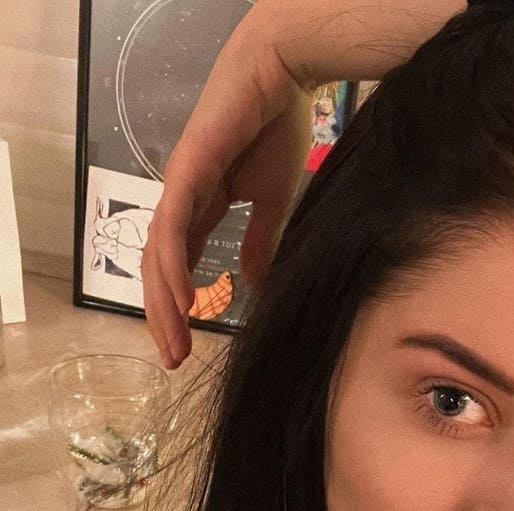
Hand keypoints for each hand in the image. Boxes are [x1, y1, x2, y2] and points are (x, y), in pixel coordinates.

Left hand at [142, 20, 311, 367]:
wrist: (282, 76)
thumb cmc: (277, 127)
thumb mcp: (272, 200)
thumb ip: (260, 241)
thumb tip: (253, 280)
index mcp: (201, 207)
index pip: (179, 266)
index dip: (178, 306)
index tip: (186, 346)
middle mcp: (182, 200)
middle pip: (160, 268)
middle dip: (164, 316)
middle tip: (174, 358)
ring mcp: (180, 186)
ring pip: (158, 254)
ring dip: (164, 302)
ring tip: (174, 342)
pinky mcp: (187, 172)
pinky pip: (173, 228)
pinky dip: (173, 265)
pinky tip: (179, 298)